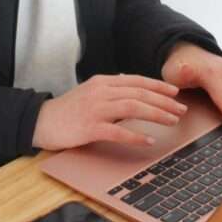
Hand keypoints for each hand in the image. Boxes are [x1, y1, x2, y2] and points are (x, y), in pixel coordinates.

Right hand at [32, 74, 187, 150]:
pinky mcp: (90, 127)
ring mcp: (95, 109)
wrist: (40, 121)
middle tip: (181, 110)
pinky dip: (136, 135)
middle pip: (139, 93)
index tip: (175, 93)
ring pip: (133, 107)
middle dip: (164, 101)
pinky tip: (149, 140)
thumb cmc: (68, 110)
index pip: (137, 81)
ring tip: (172, 121)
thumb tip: (134, 91)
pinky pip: (118, 130)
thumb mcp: (90, 93)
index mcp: (103, 82)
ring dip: (156, 113)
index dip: (158, 86)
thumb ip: (111, 91)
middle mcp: (101, 91)